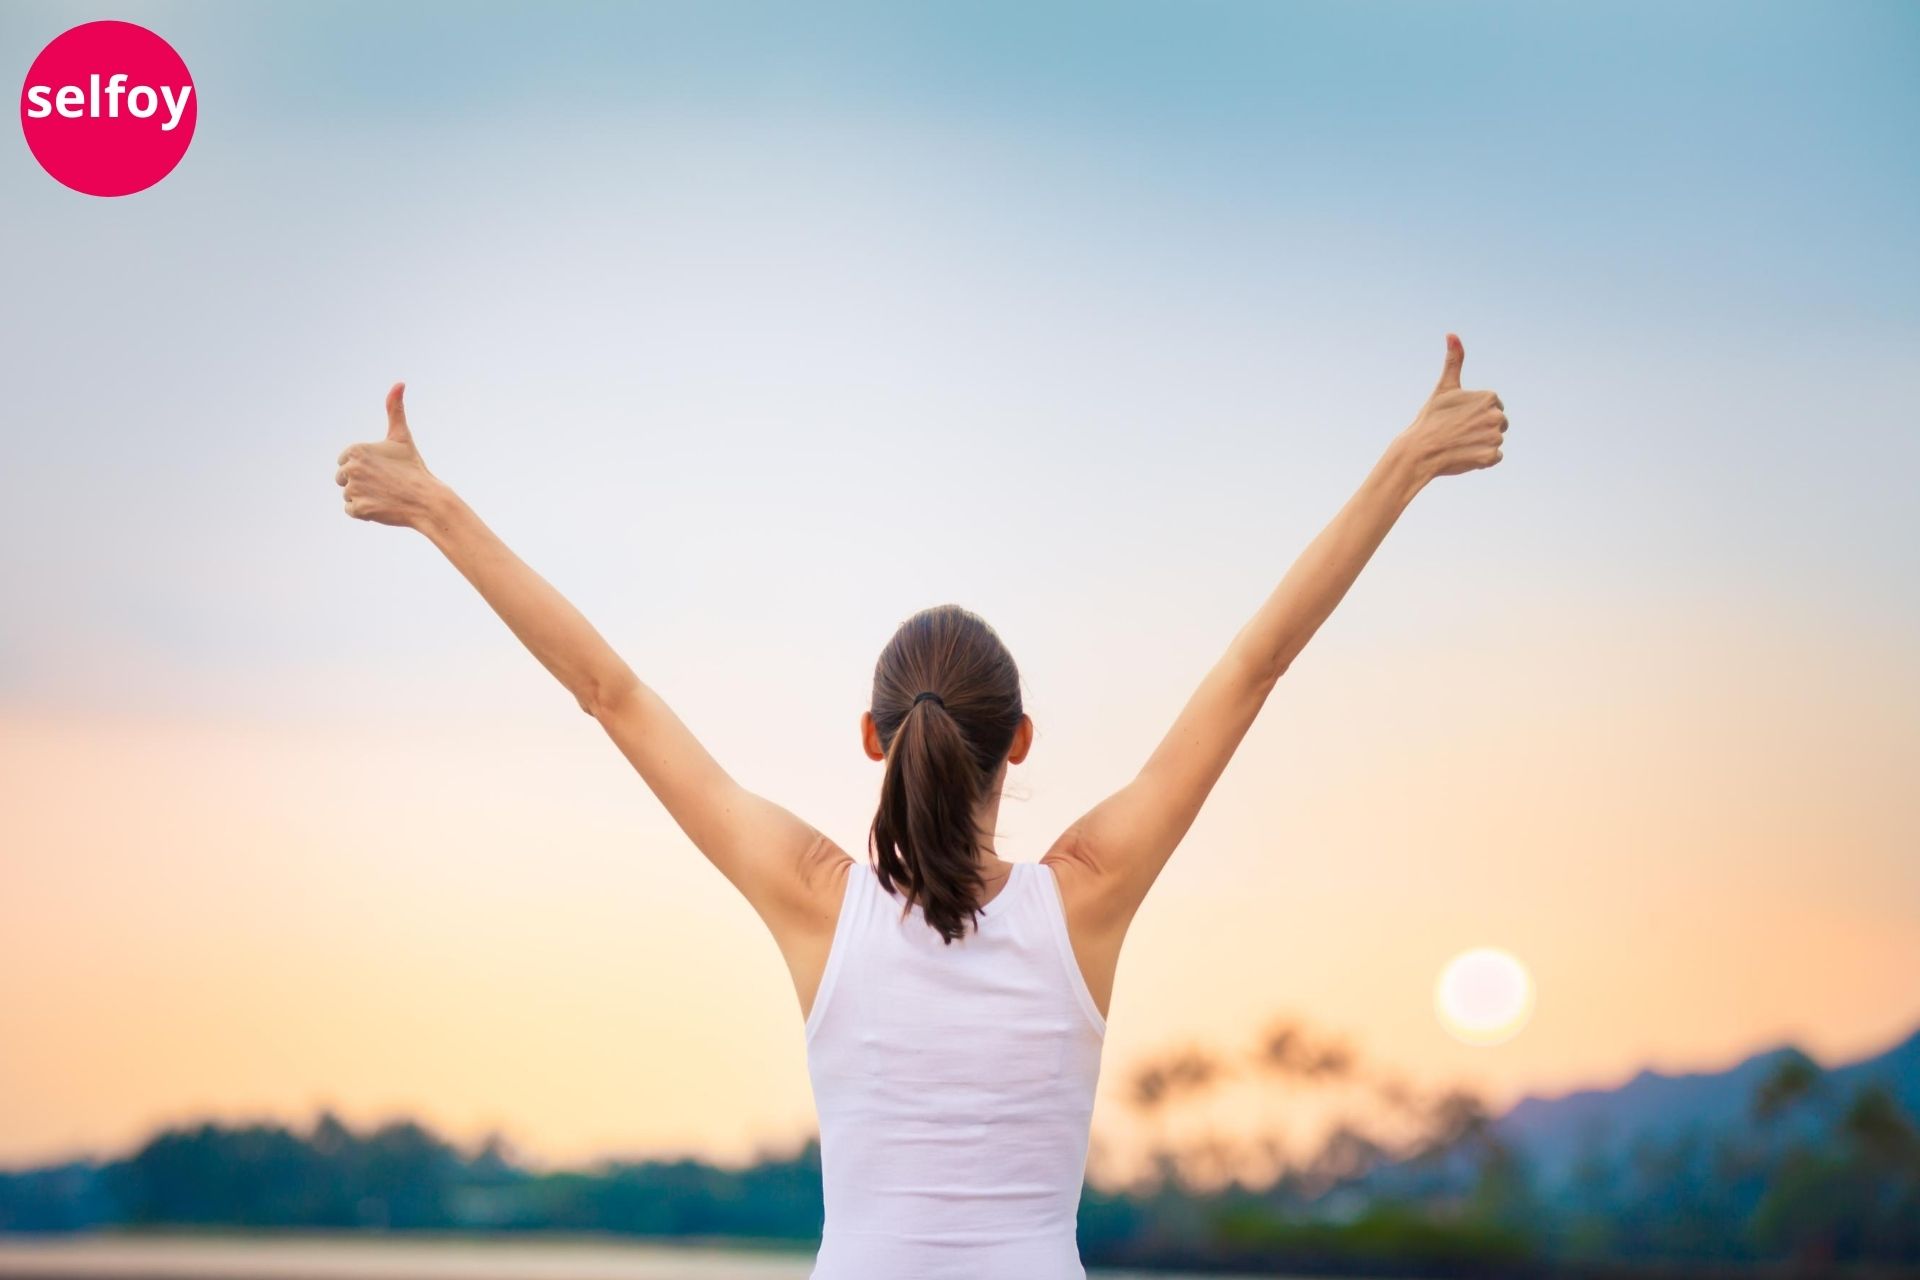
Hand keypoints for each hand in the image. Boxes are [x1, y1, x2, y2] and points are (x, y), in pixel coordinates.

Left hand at [335, 382, 443, 527]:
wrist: (427, 500)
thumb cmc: (414, 468)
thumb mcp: (402, 437)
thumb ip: (394, 409)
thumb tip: (399, 382)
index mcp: (355, 450)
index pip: (346, 461)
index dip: (364, 467)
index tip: (382, 469)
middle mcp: (350, 468)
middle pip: (343, 478)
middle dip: (361, 482)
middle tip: (385, 483)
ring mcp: (354, 489)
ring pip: (348, 494)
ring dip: (364, 497)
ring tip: (385, 495)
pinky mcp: (359, 509)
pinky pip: (352, 510)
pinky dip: (365, 511)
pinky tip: (382, 506)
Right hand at [1395, 334, 1507, 481]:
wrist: (1419, 451)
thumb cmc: (1430, 418)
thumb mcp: (1444, 387)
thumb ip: (1454, 361)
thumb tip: (1451, 334)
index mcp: (1489, 398)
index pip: (1493, 407)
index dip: (1475, 413)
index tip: (1459, 417)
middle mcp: (1497, 416)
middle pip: (1498, 424)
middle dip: (1481, 428)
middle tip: (1459, 432)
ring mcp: (1494, 438)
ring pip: (1494, 441)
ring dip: (1480, 444)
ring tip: (1460, 444)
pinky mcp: (1490, 457)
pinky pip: (1493, 458)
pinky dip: (1481, 459)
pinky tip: (1464, 455)